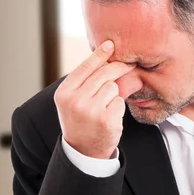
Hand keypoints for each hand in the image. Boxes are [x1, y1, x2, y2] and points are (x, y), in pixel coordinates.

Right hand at [54, 40, 135, 158]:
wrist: (83, 150)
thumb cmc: (81, 119)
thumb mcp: (74, 100)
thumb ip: (85, 81)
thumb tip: (106, 55)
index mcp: (64, 93)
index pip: (85, 67)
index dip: (99, 54)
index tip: (110, 44)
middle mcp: (75, 100)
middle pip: (104, 74)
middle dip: (118, 67)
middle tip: (129, 64)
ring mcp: (91, 110)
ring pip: (113, 88)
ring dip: (114, 95)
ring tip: (104, 107)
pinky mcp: (106, 119)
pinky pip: (120, 102)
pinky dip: (118, 108)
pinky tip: (109, 117)